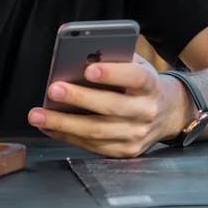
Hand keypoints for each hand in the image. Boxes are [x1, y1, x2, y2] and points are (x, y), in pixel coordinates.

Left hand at [28, 55, 188, 156]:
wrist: (169, 112)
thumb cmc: (142, 83)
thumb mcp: (136, 64)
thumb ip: (114, 60)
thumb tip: (79, 56)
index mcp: (150, 85)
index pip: (135, 78)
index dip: (112, 74)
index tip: (88, 69)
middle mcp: (146, 111)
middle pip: (111, 107)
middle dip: (79, 98)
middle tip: (53, 89)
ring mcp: (137, 134)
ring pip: (97, 131)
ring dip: (63, 123)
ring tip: (38, 115)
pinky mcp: (126, 151)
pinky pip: (93, 146)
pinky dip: (67, 136)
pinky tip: (49, 126)